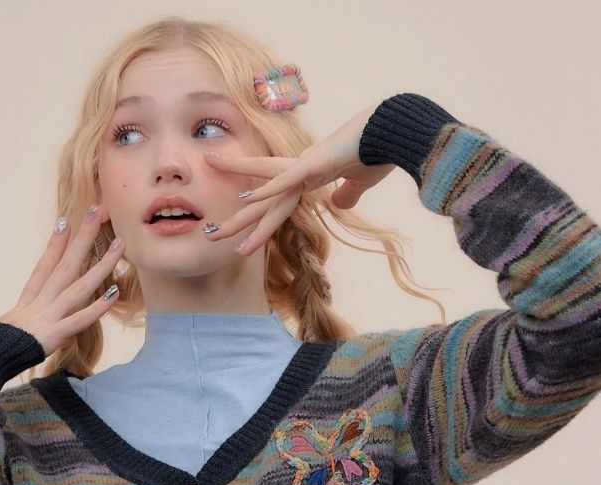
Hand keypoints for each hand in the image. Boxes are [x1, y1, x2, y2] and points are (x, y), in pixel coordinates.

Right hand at [0, 205, 125, 357]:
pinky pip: (79, 320)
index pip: (43, 269)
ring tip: (120, 244)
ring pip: (80, 287)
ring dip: (101, 266)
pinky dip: (97, 308)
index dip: (55, 246)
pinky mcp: (51, 336)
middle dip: (83, 238)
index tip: (65, 222)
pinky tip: (115, 293)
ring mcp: (46, 319)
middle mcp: (39, 306)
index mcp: (25, 306)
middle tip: (97, 211)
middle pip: (66, 266)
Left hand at [202, 100, 395, 254]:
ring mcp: (304, 168)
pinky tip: (246, 196)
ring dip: (242, 215)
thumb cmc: (377, 153)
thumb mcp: (359, 183)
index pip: (276, 201)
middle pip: (263, 203)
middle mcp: (299, 174)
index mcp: (308, 179)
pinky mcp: (314, 163)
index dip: (256, 213)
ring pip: (266, 195)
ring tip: (216, 232)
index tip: (237, 225)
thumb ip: (347, 195)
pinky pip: (286, 179)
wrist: (391, 131)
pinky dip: (268, 187)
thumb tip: (339, 204)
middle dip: (237, 222)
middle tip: (210, 236)